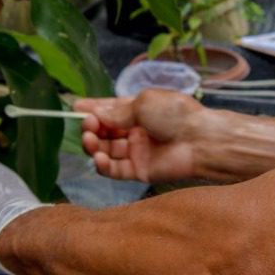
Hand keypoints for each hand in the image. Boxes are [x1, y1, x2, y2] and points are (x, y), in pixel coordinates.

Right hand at [75, 90, 213, 183]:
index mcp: (138, 110)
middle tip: (87, 125)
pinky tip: (98, 157)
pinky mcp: (139, 171)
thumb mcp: (143, 103)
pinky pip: (115, 170)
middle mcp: (135, 131)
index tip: (74, 106)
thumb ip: (117, 112)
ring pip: (106, 150)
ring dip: (93, 145)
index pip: (110, 109)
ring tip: (89, 139)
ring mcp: (136, 152)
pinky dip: (103, 165)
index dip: (92, 108)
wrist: (200, 140)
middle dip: (91, 127)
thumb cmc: (175, 114)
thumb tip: (96, 115)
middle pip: (105, 131)